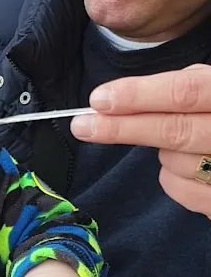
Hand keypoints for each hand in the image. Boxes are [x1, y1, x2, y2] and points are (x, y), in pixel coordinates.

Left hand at [71, 65, 210, 216]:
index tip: (100, 99)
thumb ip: (194, 87)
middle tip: (82, 124)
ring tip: (181, 142)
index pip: (187, 91)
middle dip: (122, 128)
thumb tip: (128, 99)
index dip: (140, 95)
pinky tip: (185, 168)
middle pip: (174, 131)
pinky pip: (180, 190)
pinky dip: (170, 178)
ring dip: (161, 151)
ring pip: (173, 161)